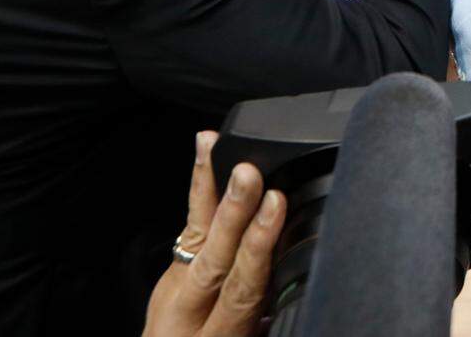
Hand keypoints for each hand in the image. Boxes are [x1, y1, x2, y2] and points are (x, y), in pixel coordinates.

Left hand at [143, 132, 285, 336]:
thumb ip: (268, 324)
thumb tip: (297, 289)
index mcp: (220, 336)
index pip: (241, 288)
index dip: (258, 247)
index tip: (277, 206)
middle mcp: (190, 312)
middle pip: (215, 257)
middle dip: (236, 213)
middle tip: (250, 175)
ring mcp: (176, 288)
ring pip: (197, 237)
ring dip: (213, 190)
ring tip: (223, 153)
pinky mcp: (173, 272)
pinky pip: (189, 228)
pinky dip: (200, 187)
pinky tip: (204, 153)